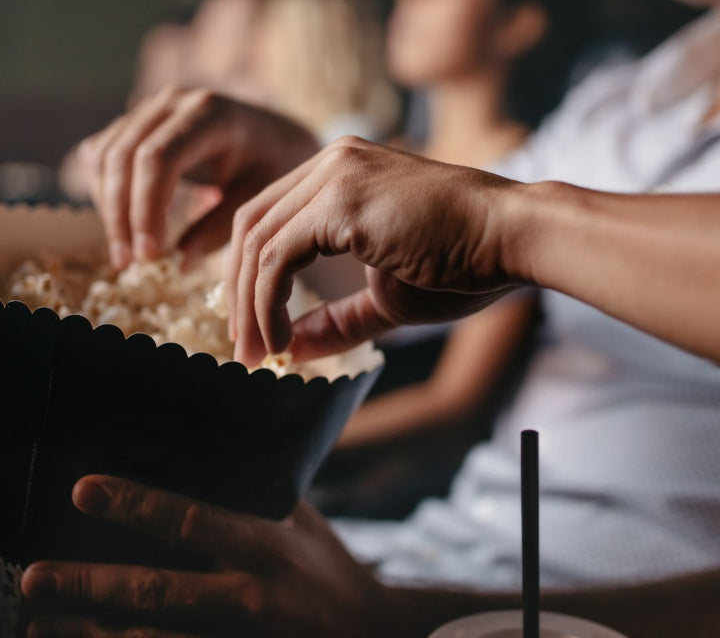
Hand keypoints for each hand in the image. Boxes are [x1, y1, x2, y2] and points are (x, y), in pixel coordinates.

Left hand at [21, 475, 407, 637]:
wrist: (369, 634)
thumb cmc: (327, 566)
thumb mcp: (299, 519)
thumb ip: (255, 496)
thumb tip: (207, 460)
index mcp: (265, 547)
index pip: (191, 520)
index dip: (138, 505)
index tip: (84, 489)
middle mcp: (248, 597)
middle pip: (160, 594)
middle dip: (92, 586)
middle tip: (32, 577)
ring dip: (92, 634)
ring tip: (36, 625)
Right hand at [77, 87, 317, 269]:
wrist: (274, 135)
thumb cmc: (272, 167)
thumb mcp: (259, 198)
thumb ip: (221, 228)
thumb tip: (180, 262)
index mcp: (210, 113)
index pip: (158, 158)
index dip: (146, 209)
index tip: (149, 254)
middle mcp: (174, 101)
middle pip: (123, 156)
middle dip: (121, 214)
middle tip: (129, 262)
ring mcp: (151, 107)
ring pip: (105, 154)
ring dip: (108, 207)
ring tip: (126, 253)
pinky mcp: (137, 120)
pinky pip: (101, 153)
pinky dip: (104, 190)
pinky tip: (124, 225)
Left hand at [227, 136, 525, 364]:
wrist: (512, 236)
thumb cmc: (461, 264)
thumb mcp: (385, 298)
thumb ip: (334, 320)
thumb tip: (289, 349)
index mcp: (339, 174)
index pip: (270, 220)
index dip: (250, 278)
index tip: (255, 328)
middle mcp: (330, 163)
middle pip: (250, 225)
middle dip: (237, 293)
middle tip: (243, 348)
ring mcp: (335, 175)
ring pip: (256, 241)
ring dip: (248, 305)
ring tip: (256, 353)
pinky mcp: (342, 199)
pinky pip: (277, 255)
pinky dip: (266, 302)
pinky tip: (277, 339)